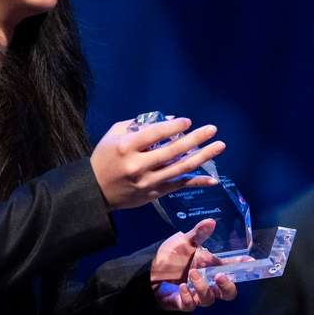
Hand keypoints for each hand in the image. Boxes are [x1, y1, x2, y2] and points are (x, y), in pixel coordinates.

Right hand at [90, 117, 225, 209]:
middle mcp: (138, 165)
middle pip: (172, 150)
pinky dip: (196, 182)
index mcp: (126, 147)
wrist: (95, 190)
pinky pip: (179, 186)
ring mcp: (147, 182)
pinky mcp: (153, 194)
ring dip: (203, 157)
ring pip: (180, 168)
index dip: (174, 127)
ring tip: (219, 146)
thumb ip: (140, 124)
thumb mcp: (115, 134)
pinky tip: (213, 179)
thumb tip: (171, 120)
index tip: (188, 121)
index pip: (155, 134)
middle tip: (212, 129)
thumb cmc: (105, 157)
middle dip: (195, 139)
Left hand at [151, 219, 237, 311]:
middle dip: (228, 286)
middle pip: (228, 293)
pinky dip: (188, 297)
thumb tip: (211, 222)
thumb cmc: (169, 257)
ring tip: (192, 274)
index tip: (250, 263)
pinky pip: (190, 305)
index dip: (243, 267)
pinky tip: (182, 287)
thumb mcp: (184, 242)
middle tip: (219, 277)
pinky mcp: (183, 303)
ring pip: (209, 299)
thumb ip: (198, 234)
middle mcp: (206, 283)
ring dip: (202, 287)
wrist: (148, 272)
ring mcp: (195, 294)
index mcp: (210, 267)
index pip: (231, 268)